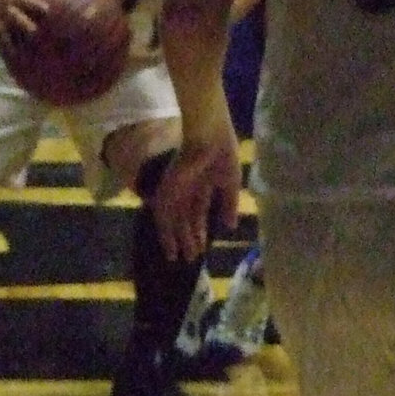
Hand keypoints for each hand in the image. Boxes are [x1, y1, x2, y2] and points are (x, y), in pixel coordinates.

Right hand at [0, 0, 53, 55]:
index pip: (28, 2)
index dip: (37, 6)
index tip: (47, 10)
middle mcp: (8, 9)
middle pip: (17, 19)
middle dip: (24, 26)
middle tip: (35, 34)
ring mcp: (0, 19)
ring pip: (7, 32)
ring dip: (14, 43)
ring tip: (21, 55)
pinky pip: (0, 40)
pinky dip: (5, 50)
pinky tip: (10, 62)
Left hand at [154, 133, 241, 261]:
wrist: (209, 137)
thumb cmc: (223, 155)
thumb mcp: (231, 183)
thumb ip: (229, 204)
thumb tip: (231, 226)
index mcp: (203, 184)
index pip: (199, 211)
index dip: (201, 229)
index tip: (203, 246)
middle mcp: (187, 189)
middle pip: (186, 218)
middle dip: (189, 237)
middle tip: (191, 257)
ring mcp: (175, 190)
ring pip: (174, 220)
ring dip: (177, 239)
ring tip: (181, 258)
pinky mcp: (166, 191)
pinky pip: (163, 217)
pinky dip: (165, 234)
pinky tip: (170, 248)